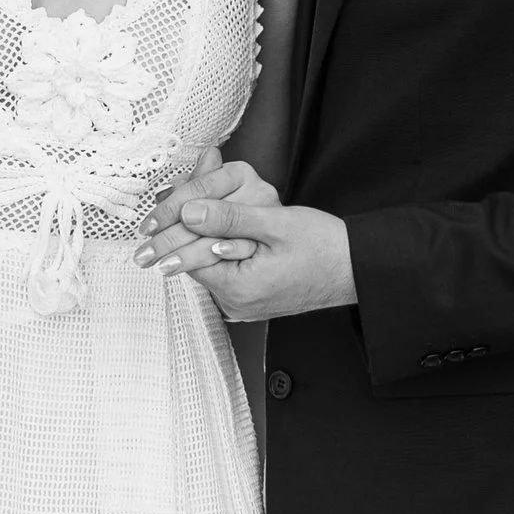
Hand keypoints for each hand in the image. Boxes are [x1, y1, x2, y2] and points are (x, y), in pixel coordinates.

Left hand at [134, 158, 356, 325]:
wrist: (355, 269)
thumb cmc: (324, 247)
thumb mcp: (274, 223)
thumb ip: (228, 217)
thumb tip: (189, 210)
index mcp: (239, 289)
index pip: (188, 255)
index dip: (173, 227)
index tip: (158, 209)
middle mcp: (237, 304)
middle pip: (194, 262)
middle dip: (179, 233)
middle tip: (163, 212)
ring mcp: (244, 304)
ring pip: (208, 265)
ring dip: (199, 239)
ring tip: (190, 210)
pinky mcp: (252, 298)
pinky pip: (224, 270)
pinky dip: (218, 248)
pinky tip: (218, 228)